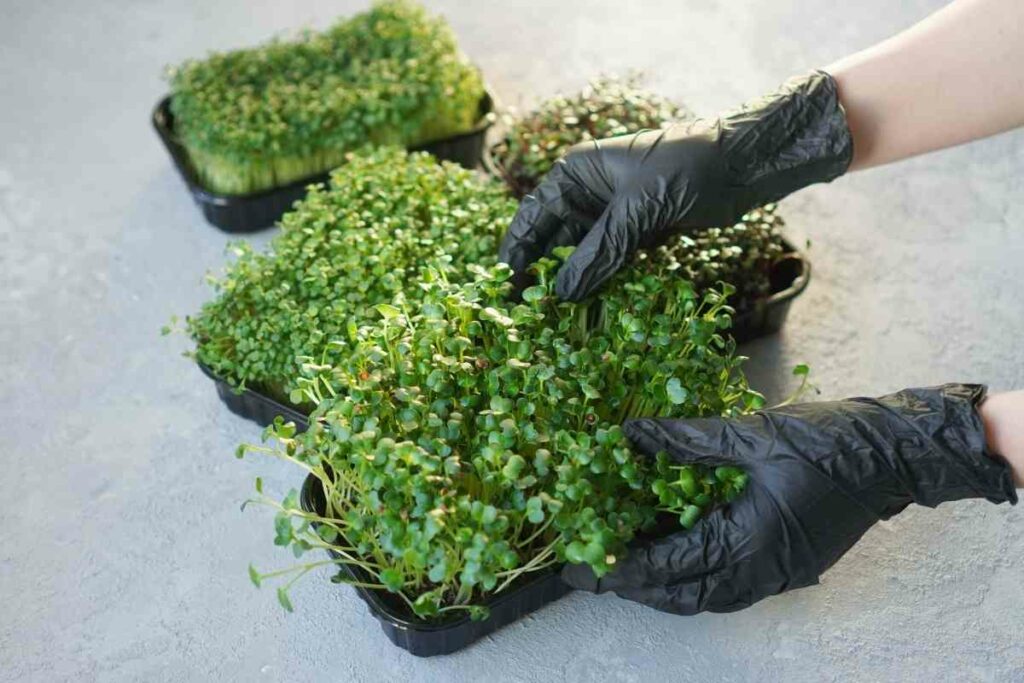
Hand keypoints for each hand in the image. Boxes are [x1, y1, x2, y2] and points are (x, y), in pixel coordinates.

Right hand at [499, 71, 852, 300]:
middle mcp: (588, 194)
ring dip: (576, 285)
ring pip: (583, 257)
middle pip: (554, 242)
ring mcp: (614, 216)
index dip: (515, 254)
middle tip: (532, 316)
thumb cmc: (688, 168)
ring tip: (562, 322)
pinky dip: (605, 285)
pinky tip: (597, 311)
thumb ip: (601, 250)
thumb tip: (563, 294)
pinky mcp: (639, 234)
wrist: (744, 164)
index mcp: (575, 174)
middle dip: (545, 276)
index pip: (531, 218)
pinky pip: (611, 264)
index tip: (504, 290)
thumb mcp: (639, 209)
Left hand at [562, 384, 1016, 613]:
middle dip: (635, 587)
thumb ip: (685, 440)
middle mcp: (762, 571)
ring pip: (706, 597)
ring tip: (624, 567)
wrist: (893, 455)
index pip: (671, 566)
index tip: (582, 566)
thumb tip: (630, 435)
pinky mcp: (788, 567)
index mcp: (751, 542)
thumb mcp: (749, 434)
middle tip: (591, 572)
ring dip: (664, 587)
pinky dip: (694, 579)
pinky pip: (729, 587)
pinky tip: (674, 556)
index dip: (623, 567)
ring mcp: (778, 575)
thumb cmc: (826, 441)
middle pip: (684, 595)